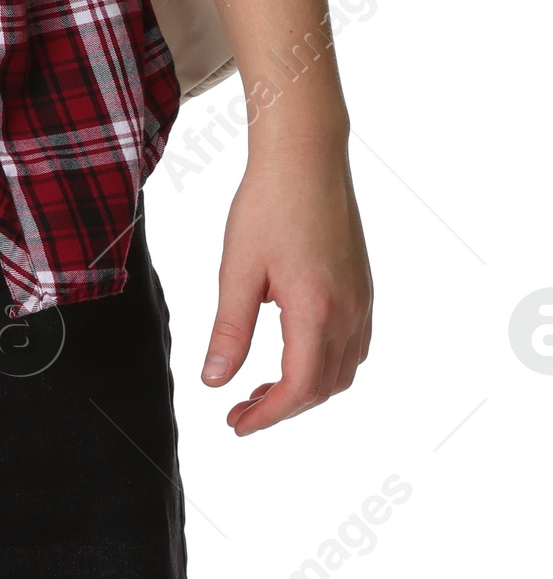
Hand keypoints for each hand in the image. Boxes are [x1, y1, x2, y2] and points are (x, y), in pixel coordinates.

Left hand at [201, 132, 372, 435]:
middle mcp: (348, 311)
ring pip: (343, 371)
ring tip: (265, 387)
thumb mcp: (238, 268)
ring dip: (307, 390)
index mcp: (316, 310)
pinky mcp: (362, 286)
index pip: (298, 389)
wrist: (306, 155)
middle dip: (282, 407)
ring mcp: (361, 300)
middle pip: (323, 388)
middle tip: (241, 410)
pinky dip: (327, 365)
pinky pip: (354, 345)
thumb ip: (229, 330)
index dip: (266, 415)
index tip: (235, 423)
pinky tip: (296, 352)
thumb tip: (216, 381)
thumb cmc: (268, 203)